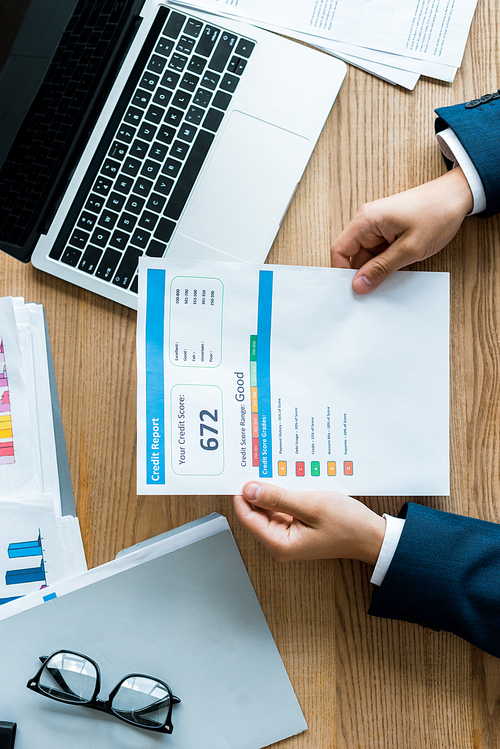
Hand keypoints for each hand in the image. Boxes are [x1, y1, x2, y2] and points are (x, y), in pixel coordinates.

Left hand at [233, 482, 384, 564]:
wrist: (371, 536)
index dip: (241, 494)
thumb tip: (249, 490)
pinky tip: (287, 478)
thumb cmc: (347, 524)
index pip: (247, 517)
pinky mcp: (296, 526)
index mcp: (279, 544)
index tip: (240, 471)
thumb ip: (277, 498)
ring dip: (271, 489)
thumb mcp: (311, 506)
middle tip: (256, 464)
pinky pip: (282, 507)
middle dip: (256, 489)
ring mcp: (288, 534)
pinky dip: (282, 493)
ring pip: (269, 507)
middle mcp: (280, 542)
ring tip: (272, 467)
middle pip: (256, 512)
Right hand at [331, 167, 472, 293]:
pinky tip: (400, 271)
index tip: (352, 291)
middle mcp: (367, 222)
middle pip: (353, 256)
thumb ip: (382, 269)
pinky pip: (380, 253)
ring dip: (378, 270)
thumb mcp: (409, 248)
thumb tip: (359, 285)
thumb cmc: (436, 213)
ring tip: (395, 279)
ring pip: (368, 257)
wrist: (457, 195)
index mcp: (366, 221)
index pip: (339, 251)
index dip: (341, 273)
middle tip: (376, 292)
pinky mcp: (388, 231)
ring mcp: (378, 227)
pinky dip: (387, 264)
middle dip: (364, 275)